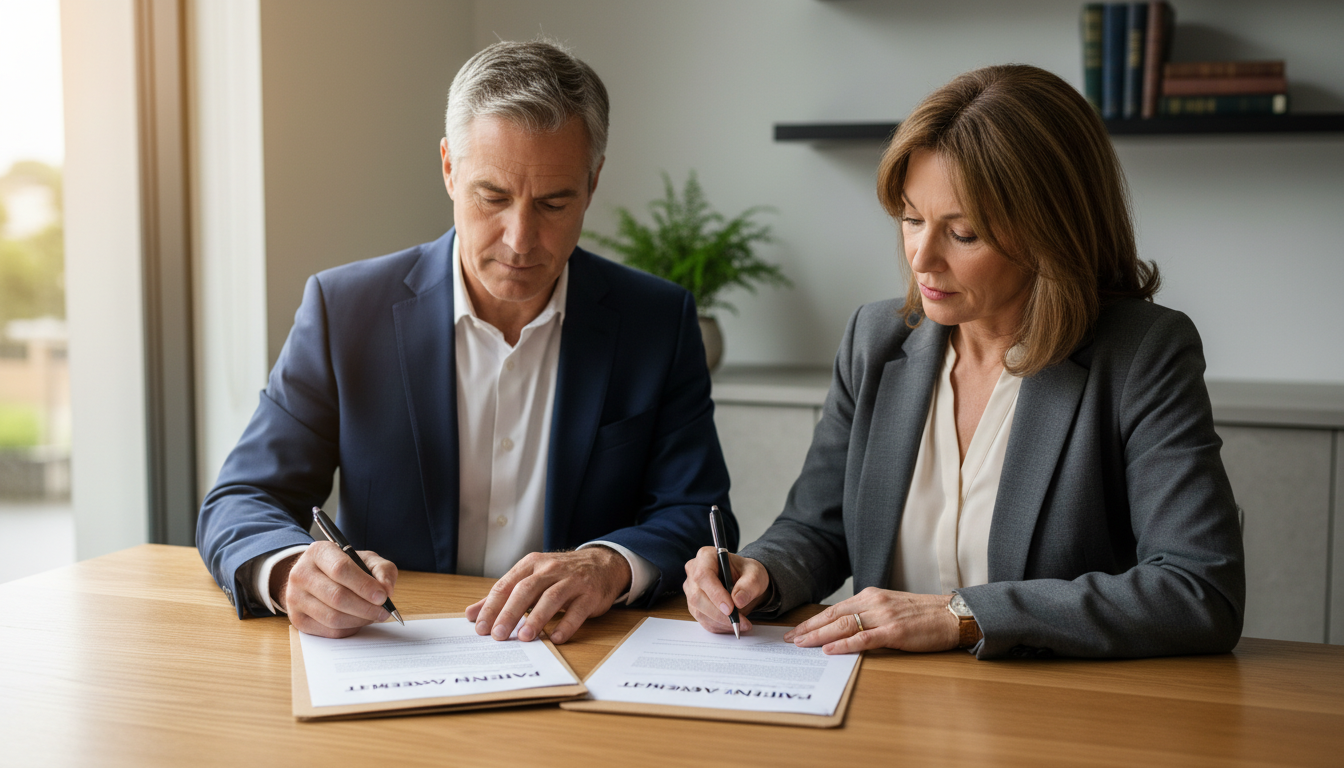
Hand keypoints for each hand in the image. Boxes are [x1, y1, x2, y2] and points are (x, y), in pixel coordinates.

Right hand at [274, 542, 398, 638]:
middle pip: (336, 596)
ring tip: (373, 616)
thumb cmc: (344, 568)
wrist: (314, 578)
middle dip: (365, 608)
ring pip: (332, 617)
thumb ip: (382, 570)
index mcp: (318, 552)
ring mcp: (295, 598)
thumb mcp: (365, 559)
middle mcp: (301, 573)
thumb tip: (387, 590)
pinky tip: (358, 621)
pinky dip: (349, 629)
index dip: (364, 585)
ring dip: (359, 620)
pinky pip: (328, 631)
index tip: (382, 596)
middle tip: (383, 612)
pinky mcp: (297, 619)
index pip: (340, 569)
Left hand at [464, 548, 631, 644]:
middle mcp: (550, 569)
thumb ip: (503, 596)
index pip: (506, 585)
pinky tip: (556, 638)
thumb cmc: (560, 575)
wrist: (602, 564)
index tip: (480, 627)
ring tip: (525, 637)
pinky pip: (577, 610)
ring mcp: (572, 581)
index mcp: (531, 564)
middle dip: (510, 613)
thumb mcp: (531, 578)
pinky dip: (567, 625)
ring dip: (536, 618)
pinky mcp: (590, 594)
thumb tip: (471, 614)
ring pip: (550, 598)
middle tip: (498, 635)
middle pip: (526, 590)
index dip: (492, 606)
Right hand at [682, 547, 768, 634]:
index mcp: (706, 557)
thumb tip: (738, 601)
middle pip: (698, 597)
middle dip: (719, 613)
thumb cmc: (747, 573)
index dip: (715, 593)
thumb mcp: (755, 574)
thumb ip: (749, 585)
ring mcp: (691, 590)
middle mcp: (693, 572)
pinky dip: (720, 626)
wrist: (744, 581)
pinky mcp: (694, 606)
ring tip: (742, 624)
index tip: (730, 609)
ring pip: (700, 612)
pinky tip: (733, 624)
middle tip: (739, 621)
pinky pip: (703, 621)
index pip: (703, 575)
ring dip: (721, 622)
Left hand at [783, 587, 958, 653]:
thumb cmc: (922, 615)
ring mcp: (883, 617)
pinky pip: (864, 638)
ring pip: (844, 625)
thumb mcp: (891, 607)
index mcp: (871, 596)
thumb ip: (869, 614)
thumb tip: (844, 628)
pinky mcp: (894, 632)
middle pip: (833, 615)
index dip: (813, 620)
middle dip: (809, 628)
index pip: (834, 609)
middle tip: (790, 640)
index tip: (796, 631)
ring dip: (819, 636)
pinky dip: (844, 644)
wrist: (951, 615)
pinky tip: (830, 650)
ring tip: (802, 644)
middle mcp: (873, 602)